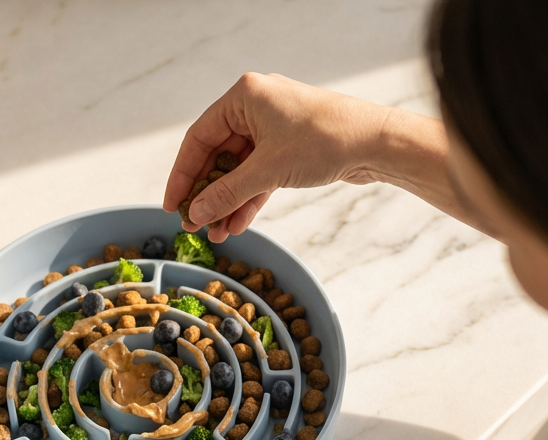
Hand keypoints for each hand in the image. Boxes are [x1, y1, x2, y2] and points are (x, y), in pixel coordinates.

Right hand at [163, 73, 390, 242]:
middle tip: (194, 224)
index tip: (172, 205)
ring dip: (226, 203)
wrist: (375, 144)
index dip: (182, 175)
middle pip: (216, 156)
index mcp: (244, 96)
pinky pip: (257, 178)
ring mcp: (272, 130)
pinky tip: (236, 225)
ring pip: (237, 171)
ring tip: (215, 233)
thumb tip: (197, 212)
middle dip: (207, 194)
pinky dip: (247, 200)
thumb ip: (228, 193)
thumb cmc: (326, 139)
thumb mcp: (268, 170)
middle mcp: (255, 108)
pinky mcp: (287, 150)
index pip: (199, 138)